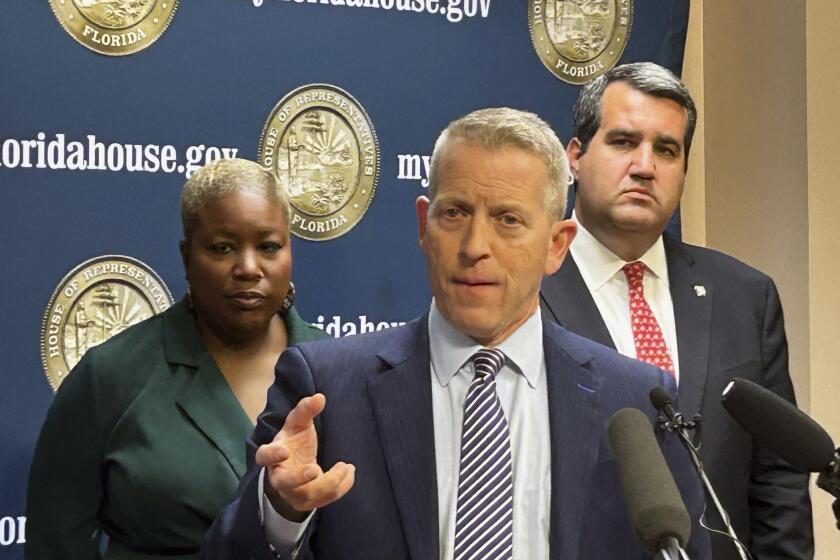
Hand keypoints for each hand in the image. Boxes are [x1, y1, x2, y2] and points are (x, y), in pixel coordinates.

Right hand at [255, 393, 355, 520]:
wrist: (292, 470)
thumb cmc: (293, 444)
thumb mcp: (297, 426)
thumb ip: (305, 411)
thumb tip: (319, 397)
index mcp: (272, 457)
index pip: (264, 457)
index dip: (272, 455)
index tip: (285, 450)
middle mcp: (280, 478)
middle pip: (286, 483)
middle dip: (300, 478)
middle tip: (315, 470)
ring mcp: (293, 493)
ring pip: (310, 494)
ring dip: (331, 481)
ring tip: (347, 467)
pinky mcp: (308, 503)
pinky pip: (326, 499)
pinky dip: (341, 486)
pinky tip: (350, 472)